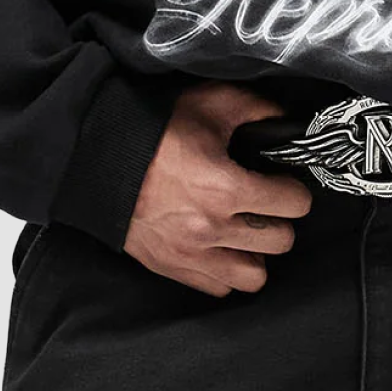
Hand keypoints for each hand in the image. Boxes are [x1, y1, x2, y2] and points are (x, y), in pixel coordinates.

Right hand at [124, 80, 312, 295]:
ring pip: (254, 276)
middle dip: (278, 219)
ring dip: (256, 253)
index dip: (293, 188)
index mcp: (225, 187)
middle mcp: (211, 227)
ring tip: (245, 231)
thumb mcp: (210, 102)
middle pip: (281, 241)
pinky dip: (225, 270)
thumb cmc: (153, 129)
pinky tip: (220, 245)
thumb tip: (285, 124)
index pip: (294, 204)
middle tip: (265, 204)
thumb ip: (257, 109)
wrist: (97, 156)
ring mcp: (190, 253)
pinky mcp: (171, 267)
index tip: (280, 181)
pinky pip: (218, 288)